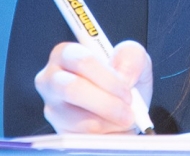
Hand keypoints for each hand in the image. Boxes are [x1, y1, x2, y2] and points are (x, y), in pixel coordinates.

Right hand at [35, 40, 152, 133]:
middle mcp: (51, 80)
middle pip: (72, 89)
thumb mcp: (133, 56)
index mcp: (65, 54)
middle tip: (128, 110)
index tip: (126, 88)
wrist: (126, 102)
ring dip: (108, 122)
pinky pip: (80, 139)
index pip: (81, 61)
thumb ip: (130, 57)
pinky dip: (104, 136)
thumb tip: (123, 78)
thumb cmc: (124, 73)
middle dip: (105, 102)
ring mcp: (52, 109)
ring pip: (77, 120)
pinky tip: (116, 129)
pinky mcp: (59, 133)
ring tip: (126, 120)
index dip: (106, 76)